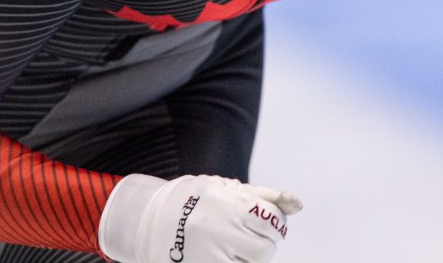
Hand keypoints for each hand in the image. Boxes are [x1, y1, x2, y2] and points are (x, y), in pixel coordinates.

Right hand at [99, 173, 301, 262]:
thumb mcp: (223, 187)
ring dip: (250, 256)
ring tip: (234, 246)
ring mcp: (209, 255)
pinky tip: (227, 255)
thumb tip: (297, 204)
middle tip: (249, 235)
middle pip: (264, 247)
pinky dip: (238, 262)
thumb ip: (262, 195)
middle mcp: (218, 230)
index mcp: (226, 203)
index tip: (265, 221)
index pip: (271, 219)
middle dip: (263, 241)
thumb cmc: (191, 199)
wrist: (146, 220)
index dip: (274, 221)